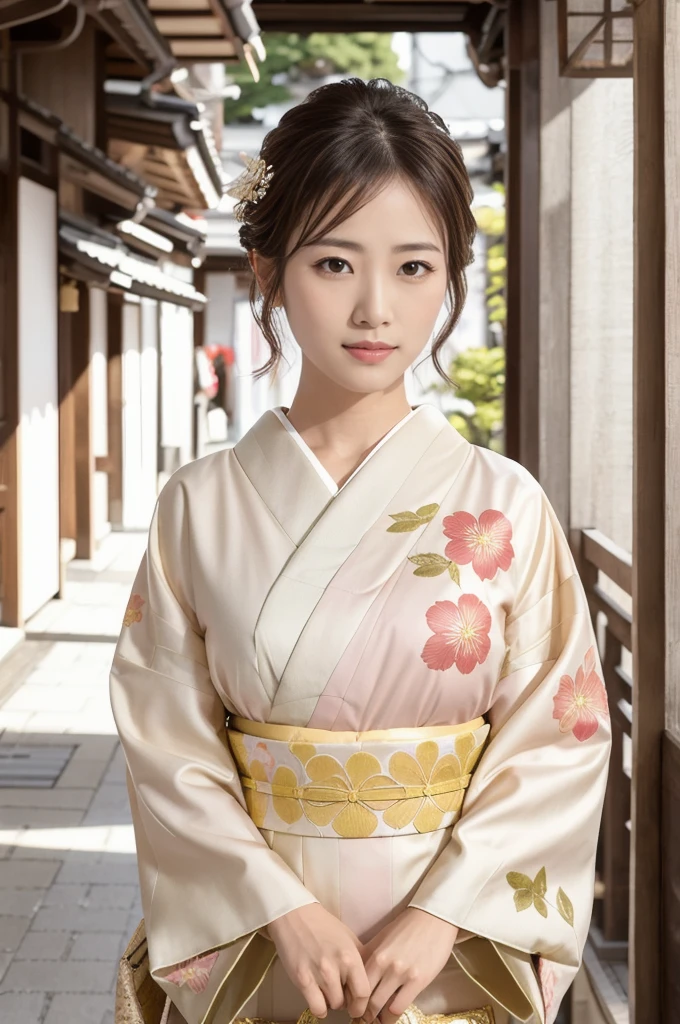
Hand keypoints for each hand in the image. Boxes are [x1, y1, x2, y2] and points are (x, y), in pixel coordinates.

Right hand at [267, 903, 371, 1019]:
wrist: (295, 915)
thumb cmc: (324, 926)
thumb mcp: (349, 938)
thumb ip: (360, 960)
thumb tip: (369, 983)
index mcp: (351, 956)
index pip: (364, 992)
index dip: (362, 1003)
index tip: (358, 1005)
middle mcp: (336, 966)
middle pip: (347, 1002)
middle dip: (346, 1001)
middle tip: (341, 992)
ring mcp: (318, 974)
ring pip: (332, 1006)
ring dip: (332, 1002)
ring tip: (328, 990)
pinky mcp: (302, 980)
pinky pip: (316, 1008)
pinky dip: (319, 1008)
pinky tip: (318, 997)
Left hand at [360, 908, 457, 1023]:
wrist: (433, 918)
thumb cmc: (406, 927)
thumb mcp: (382, 938)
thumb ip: (368, 957)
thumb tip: (354, 976)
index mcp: (373, 954)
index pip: (355, 984)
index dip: (351, 1000)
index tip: (352, 1007)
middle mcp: (384, 964)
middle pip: (364, 998)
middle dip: (361, 1013)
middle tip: (362, 1018)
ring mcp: (401, 973)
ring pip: (379, 1007)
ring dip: (376, 1017)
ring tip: (376, 1020)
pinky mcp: (418, 980)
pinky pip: (398, 1007)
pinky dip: (391, 1016)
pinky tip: (391, 1015)